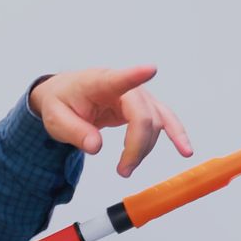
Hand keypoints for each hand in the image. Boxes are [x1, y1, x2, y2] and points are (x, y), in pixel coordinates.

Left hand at [31, 66, 193, 177]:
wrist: (64, 94)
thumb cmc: (61, 102)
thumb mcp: (55, 119)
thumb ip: (75, 132)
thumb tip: (96, 147)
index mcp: (98, 82)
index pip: (118, 78)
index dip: (134, 75)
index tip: (150, 69)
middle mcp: (124, 86)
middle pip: (143, 115)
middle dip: (137, 146)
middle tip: (122, 170)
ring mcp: (138, 96)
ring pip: (154, 123)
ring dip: (144, 149)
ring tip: (125, 169)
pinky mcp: (144, 107)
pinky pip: (164, 120)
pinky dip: (176, 134)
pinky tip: (185, 149)